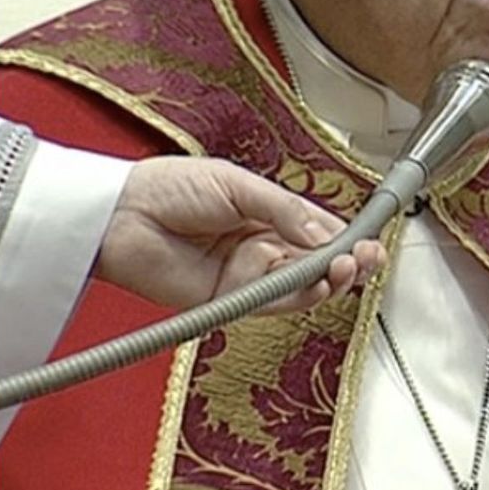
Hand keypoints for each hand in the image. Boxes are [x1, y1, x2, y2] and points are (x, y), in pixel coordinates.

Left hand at [96, 156, 383, 311]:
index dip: (350, 237)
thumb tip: (325, 235)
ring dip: (331, 280)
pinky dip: (299, 298)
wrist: (117, 216)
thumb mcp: (236, 184)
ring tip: (346, 269)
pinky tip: (317, 284)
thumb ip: (284, 211)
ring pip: (303, 286)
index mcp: (270, 215)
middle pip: (320, 262)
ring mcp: (248, 276)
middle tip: (367, 258)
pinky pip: (272, 305)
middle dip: (350, 261)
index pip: (322, 231)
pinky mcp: (229, 301)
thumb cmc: (167, 188)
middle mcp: (264, 247)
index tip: (372, 240)